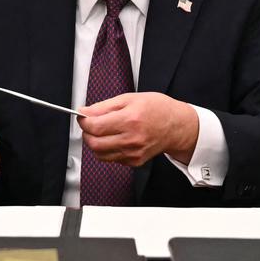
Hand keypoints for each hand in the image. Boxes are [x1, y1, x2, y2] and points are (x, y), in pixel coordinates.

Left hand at [78, 91, 198, 165]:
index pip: (95, 127)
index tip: (82, 117)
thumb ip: (104, 107)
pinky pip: (112, 159)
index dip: (84, 122)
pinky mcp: (135, 161)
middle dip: (87, 134)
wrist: (176, 126)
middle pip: (95, 144)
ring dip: (95, 143)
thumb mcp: (129, 98)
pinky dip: (108, 150)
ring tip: (103, 132)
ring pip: (100, 154)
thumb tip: (84, 112)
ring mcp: (134, 153)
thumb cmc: (156, 109)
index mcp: (130, 120)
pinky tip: (116, 139)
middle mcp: (132, 139)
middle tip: (90, 125)